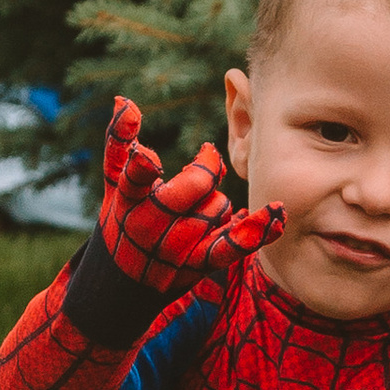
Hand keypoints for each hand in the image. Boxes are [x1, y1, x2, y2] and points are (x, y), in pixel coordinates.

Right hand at [96, 97, 280, 295]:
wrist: (118, 289)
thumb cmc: (120, 222)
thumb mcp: (114, 185)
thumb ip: (120, 142)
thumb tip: (124, 100)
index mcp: (128, 200)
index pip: (135, 178)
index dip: (142, 166)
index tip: (148, 155)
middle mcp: (151, 225)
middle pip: (193, 187)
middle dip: (205, 170)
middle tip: (207, 158)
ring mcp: (177, 247)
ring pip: (216, 207)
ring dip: (216, 200)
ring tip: (197, 205)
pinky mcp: (199, 264)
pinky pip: (232, 245)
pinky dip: (255, 231)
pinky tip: (276, 214)